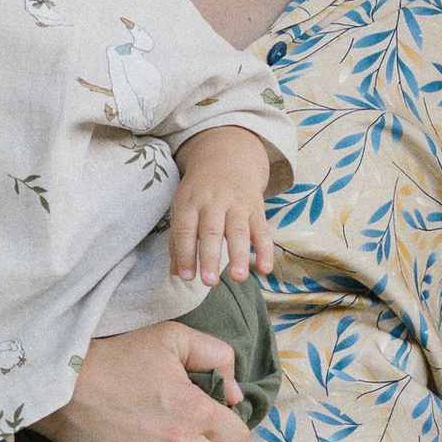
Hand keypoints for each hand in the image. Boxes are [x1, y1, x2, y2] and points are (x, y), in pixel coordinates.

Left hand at [166, 128, 276, 287]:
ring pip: (238, 231)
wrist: (227, 158)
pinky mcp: (256, 209)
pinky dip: (265, 250)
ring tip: (238, 278)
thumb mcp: (183, 207)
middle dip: (210, 257)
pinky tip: (265, 269)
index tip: (186, 276)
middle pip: (211, 231)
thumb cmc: (200, 192)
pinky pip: (262, 230)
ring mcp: (237, 205)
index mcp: (190, 202)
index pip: (185, 229)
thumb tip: (176, 272)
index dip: (185, 253)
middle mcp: (213, 202)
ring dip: (238, 255)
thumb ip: (178, 240)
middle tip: (209, 282)